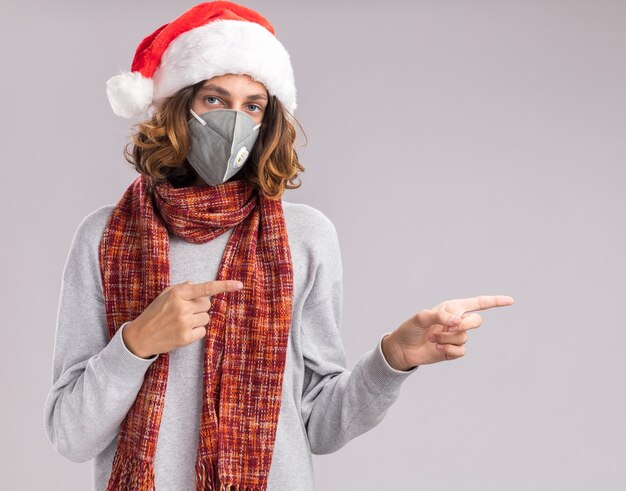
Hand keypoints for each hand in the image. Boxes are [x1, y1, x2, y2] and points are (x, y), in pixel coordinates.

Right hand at [122, 279, 243, 357]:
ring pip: (206, 318)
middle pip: (208, 304)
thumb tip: (196, 283)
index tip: (239, 285)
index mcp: (177, 293)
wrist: (140, 336)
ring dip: (198, 319)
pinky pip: (203, 331)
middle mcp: (182, 307)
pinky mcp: (186, 337)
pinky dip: (196, 331)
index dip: (224, 286)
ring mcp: (185, 323)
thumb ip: (182, 287)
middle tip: (186, 311)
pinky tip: (183, 331)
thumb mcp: (165, 295)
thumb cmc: (154, 313)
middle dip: (200, 306)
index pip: (206, 288)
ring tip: (181, 322)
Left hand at [381, 295, 514, 369]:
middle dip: (464, 324)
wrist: (403, 348)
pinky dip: (449, 349)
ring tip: (432, 338)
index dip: (495, 302)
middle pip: (476, 321)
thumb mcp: (422, 317)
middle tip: (447, 327)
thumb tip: (457, 321)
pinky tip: (437, 348)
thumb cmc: (411, 328)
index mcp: (453, 308)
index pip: (478, 303)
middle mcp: (458, 321)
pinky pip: (461, 350)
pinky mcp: (453, 351)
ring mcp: (456, 336)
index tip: (511, 301)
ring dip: (447, 338)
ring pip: (465, 337)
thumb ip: (440, 315)